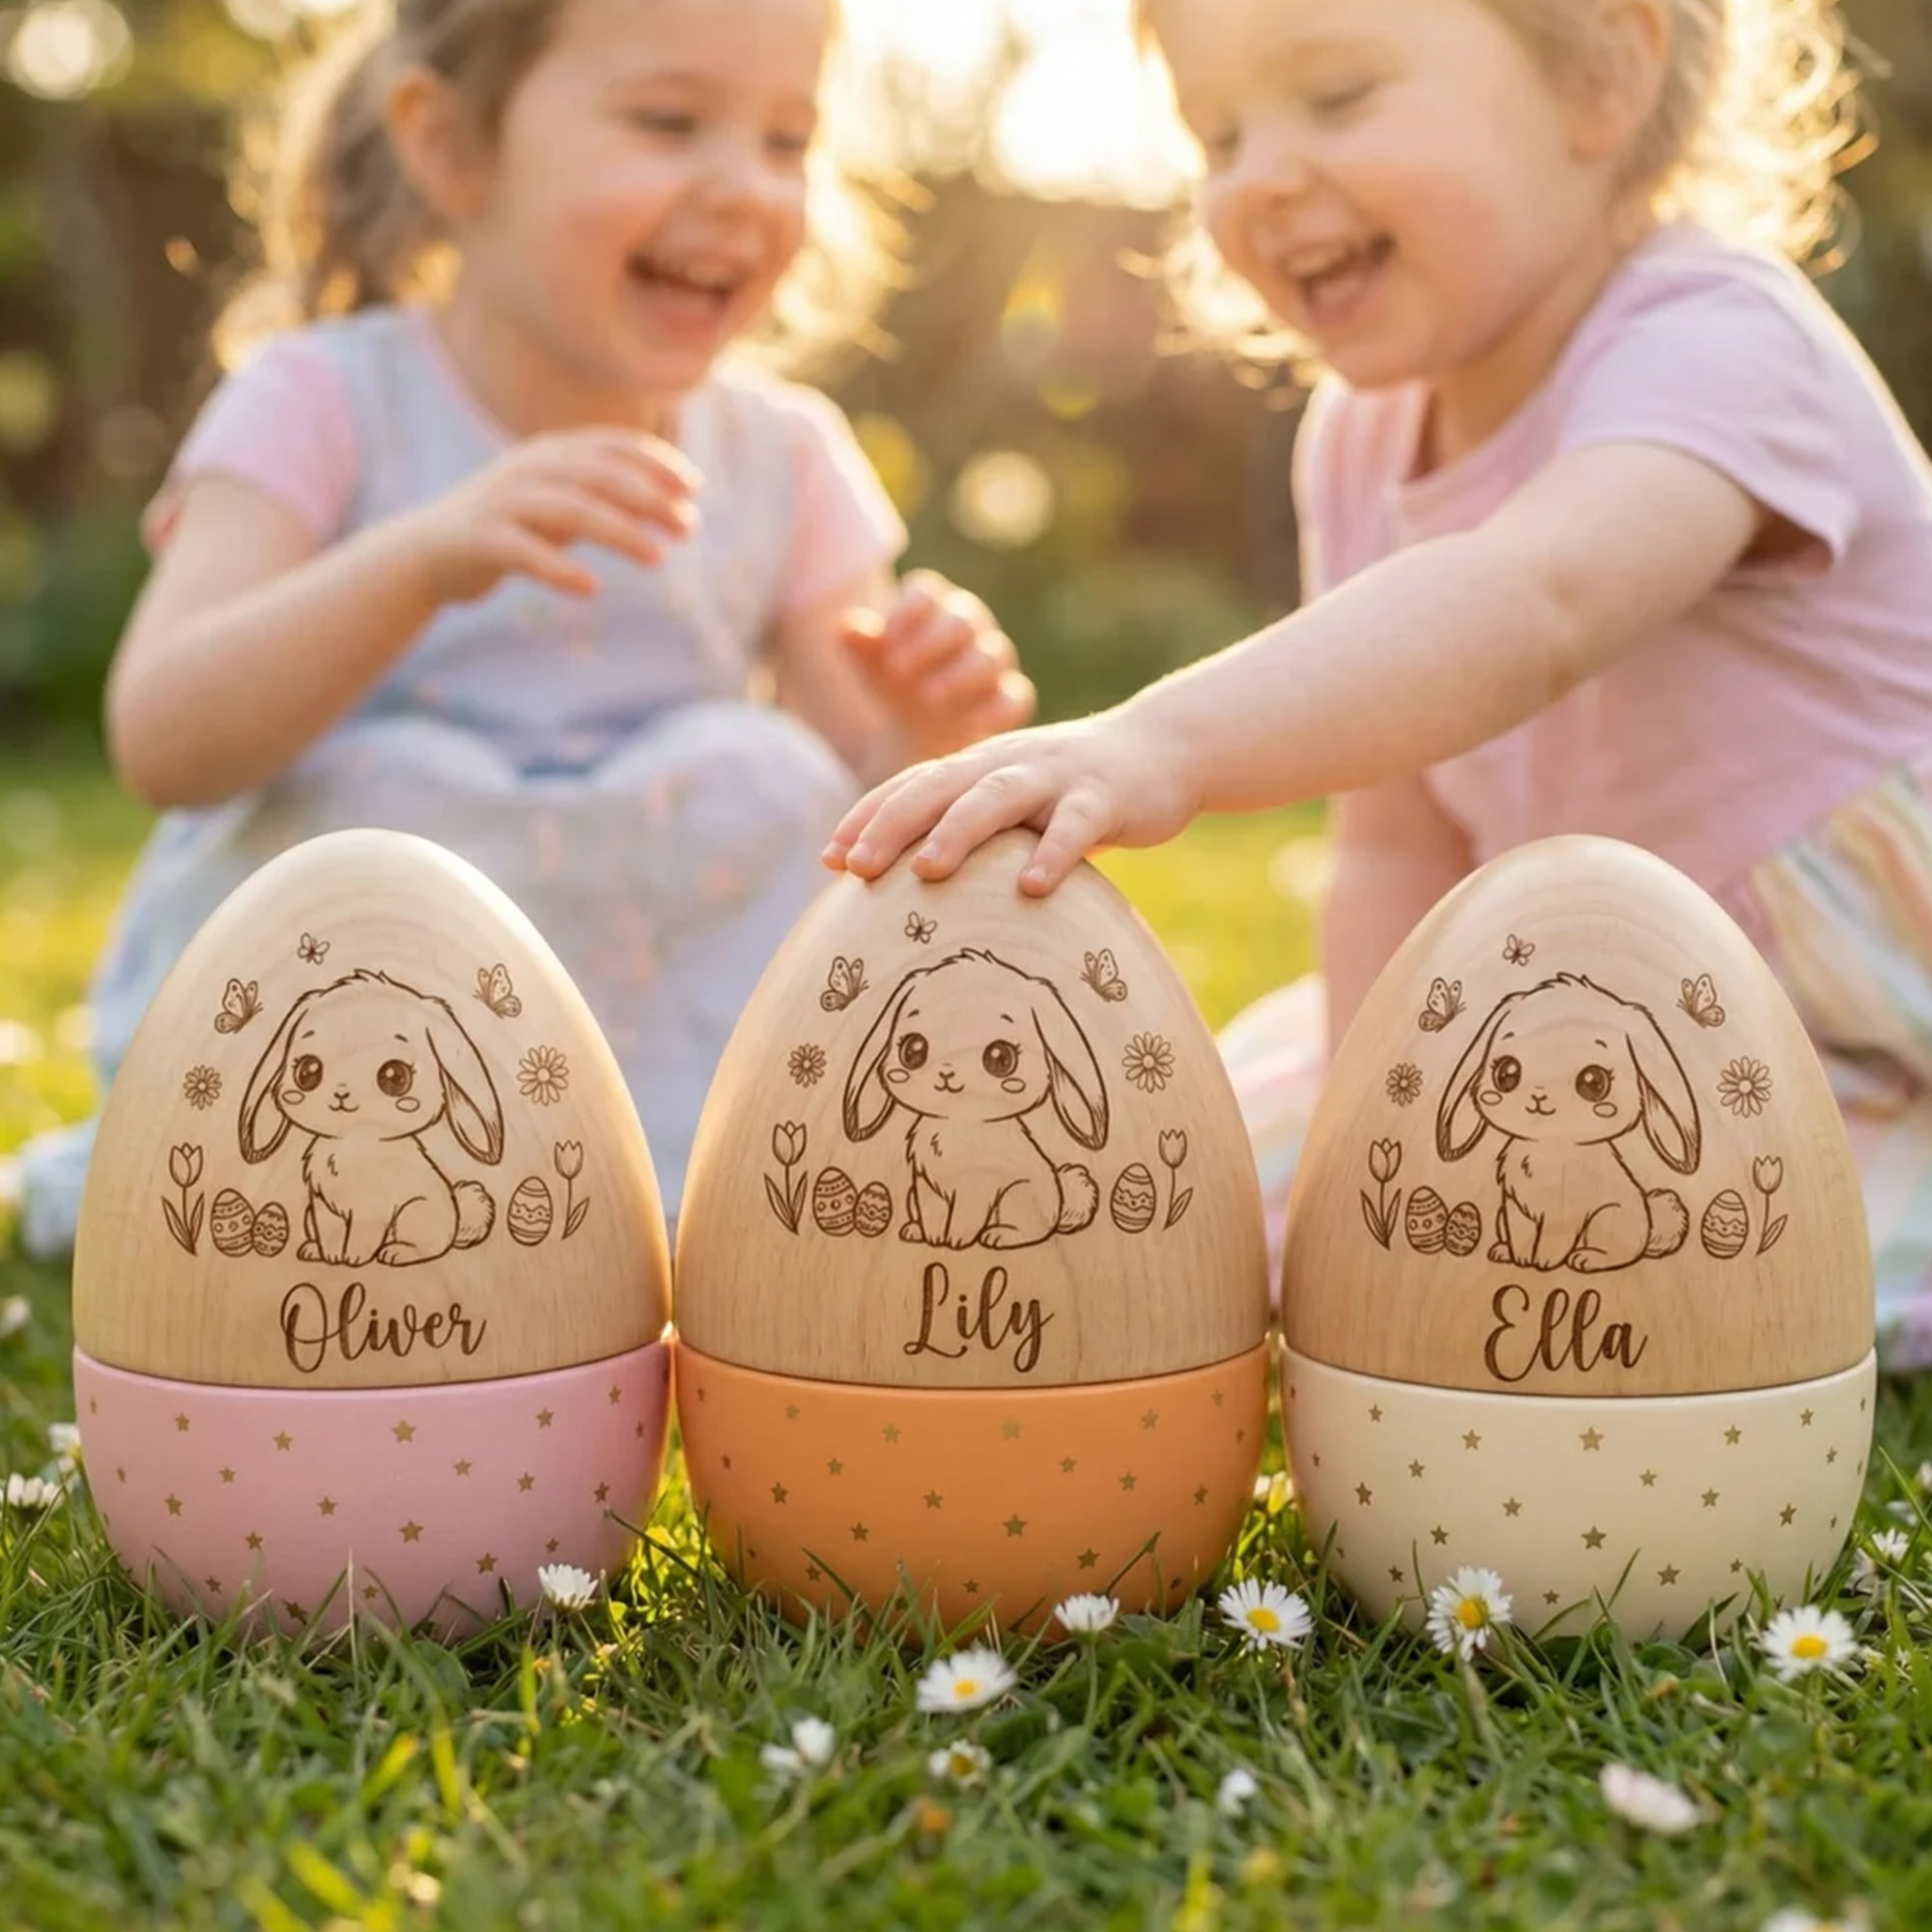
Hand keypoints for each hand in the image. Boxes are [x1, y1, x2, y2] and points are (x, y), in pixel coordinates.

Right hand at [407, 429, 699, 603]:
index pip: (611, 446)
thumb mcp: (560, 507)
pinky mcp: (479, 539)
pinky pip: (524, 552)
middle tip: (689, 527)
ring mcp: (502, 502)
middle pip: (598, 475)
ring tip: (658, 558)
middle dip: (649, 498)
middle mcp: (527, 469)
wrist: (426, 555)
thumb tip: (671, 509)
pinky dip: (559, 569)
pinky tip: (592, 589)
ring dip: (619, 532)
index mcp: (549, 454)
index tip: (694, 487)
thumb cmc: (506, 530)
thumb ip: (605, 501)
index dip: (655, 462)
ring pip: (570, 510)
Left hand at [822, 711, 1198, 894]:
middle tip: (855, 868)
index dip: (868, 818)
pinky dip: (1054, 853)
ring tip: (928, 870)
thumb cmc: (1073, 793)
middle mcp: (1006, 764)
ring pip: (998, 796)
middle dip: (892, 825)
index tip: (829, 860)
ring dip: (959, 830)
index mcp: (978, 767)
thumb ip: (973, 836)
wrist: (1162, 750)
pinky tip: (1033, 888)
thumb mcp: (1016, 805)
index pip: (910, 786)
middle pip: (938, 787)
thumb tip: (915, 897)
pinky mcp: (1103, 796)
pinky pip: (1076, 824)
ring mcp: (1055, 777)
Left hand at [840, 570, 1034, 757]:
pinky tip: (970, 724)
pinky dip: (996, 710)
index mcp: (933, 607)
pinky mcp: (1010, 698)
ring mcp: (993, 662)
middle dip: (930, 643)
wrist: (919, 731)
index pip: (926, 592)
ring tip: (927, 697)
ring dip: (960, 675)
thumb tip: (846, 627)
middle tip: (898, 669)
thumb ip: (859, 645)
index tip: (885, 638)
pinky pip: (1015, 698)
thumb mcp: (871, 666)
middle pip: (962, 619)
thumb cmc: (895, 682)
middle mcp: (970, 627)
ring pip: (992, 655)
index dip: (907, 611)